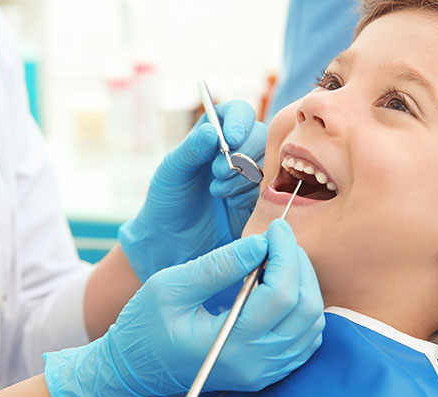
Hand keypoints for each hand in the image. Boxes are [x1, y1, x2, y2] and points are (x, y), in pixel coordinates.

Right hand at [43, 220, 324, 396]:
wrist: (136, 370)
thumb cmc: (145, 327)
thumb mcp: (170, 287)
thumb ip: (218, 266)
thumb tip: (260, 244)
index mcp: (230, 344)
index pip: (280, 295)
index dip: (285, 254)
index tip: (275, 228)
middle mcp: (256, 363)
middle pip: (305, 308)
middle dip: (298, 264)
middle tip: (279, 239)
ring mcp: (264, 371)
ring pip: (312, 323)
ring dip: (304, 284)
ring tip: (280, 258)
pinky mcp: (266, 371)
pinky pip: (306, 338)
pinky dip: (303, 307)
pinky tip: (283, 286)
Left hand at [119, 100, 265, 282]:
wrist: (172, 243)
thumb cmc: (167, 201)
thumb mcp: (172, 171)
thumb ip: (191, 149)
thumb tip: (211, 131)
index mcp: (214, 134)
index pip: (238, 113)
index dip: (239, 121)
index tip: (230, 139)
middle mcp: (237, 150)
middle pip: (260, 136)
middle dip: (241, 154)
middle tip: (217, 173)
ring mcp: (251, 175)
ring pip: (267, 163)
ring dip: (243, 177)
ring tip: (218, 192)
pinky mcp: (260, 199)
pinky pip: (269, 190)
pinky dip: (250, 195)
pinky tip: (231, 205)